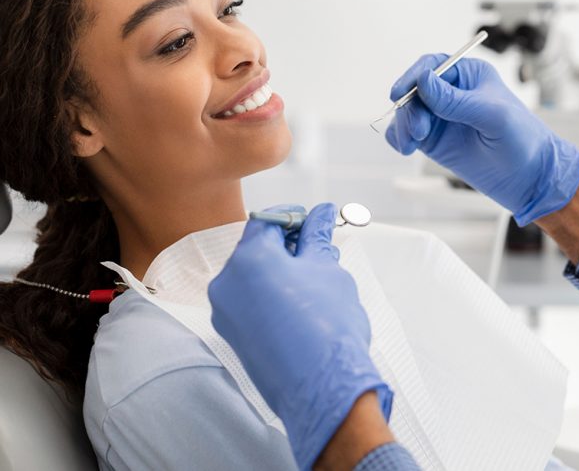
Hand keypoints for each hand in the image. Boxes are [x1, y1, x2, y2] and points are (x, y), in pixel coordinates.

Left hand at [209, 203, 392, 469]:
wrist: (323, 387)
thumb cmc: (327, 327)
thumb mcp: (327, 270)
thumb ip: (318, 237)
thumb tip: (321, 215)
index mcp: (248, 260)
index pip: (267, 220)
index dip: (293, 216)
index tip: (314, 220)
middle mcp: (227, 283)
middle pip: (256, 248)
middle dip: (289, 244)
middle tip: (320, 248)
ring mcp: (226, 312)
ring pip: (253, 276)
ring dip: (282, 270)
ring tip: (317, 278)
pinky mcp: (233, 335)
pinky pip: (250, 301)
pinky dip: (272, 293)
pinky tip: (303, 302)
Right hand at [385, 56, 578, 224]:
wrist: (529, 178)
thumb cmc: (523, 140)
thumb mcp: (493, 116)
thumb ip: (456, 100)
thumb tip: (423, 80)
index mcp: (469, 76)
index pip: (432, 66)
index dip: (413, 77)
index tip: (400, 93)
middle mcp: (451, 93)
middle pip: (414, 90)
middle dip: (409, 109)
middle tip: (419, 131)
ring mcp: (441, 117)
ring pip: (407, 112)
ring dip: (403, 125)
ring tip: (412, 144)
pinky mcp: (435, 140)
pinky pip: (407, 133)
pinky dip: (399, 138)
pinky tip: (406, 148)